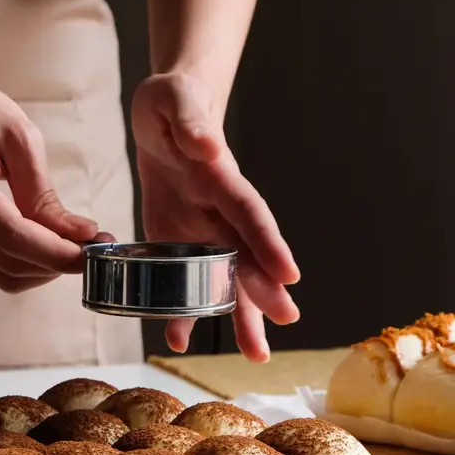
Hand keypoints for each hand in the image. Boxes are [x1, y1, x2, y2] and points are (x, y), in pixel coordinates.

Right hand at [0, 65, 98, 292]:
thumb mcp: (18, 136)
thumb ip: (44, 193)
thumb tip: (79, 236)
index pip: (8, 233)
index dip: (53, 252)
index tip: (92, 252)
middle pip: (4, 260)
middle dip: (53, 263)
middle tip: (93, 249)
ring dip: (40, 268)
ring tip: (74, 247)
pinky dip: (22, 262)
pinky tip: (46, 244)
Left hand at [132, 72, 300, 361]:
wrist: (165, 114)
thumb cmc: (171, 103)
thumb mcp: (172, 100)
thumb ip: (189, 120)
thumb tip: (207, 145)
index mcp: (220, 177)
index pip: (249, 214)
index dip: (267, 243)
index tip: (288, 275)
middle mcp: (220, 210)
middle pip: (247, 256)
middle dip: (264, 290)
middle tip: (284, 324)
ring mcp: (205, 229)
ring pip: (227, 279)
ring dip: (239, 316)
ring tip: (255, 355)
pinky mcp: (181, 241)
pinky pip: (186, 281)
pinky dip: (182, 311)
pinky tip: (178, 339)